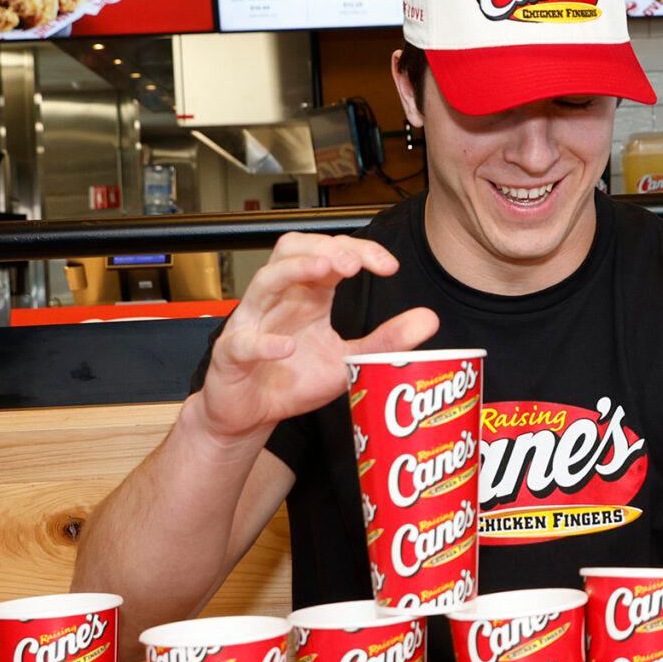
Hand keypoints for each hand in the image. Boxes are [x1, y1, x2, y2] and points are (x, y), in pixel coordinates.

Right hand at [186, 234, 437, 446]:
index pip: (330, 253)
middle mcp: (279, 300)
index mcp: (307, 295)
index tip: (388, 266)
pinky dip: (262, 342)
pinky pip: (242, 342)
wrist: (250, 414)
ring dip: (295, 270)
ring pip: (264, 280)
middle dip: (324, 247)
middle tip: (354, 262)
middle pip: (292, 249)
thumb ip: (386, 341)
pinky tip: (285, 347)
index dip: (359, 251)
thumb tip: (430, 319)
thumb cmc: (292, 380)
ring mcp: (252, 323)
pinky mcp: (232, 355)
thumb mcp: (348, 361)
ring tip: (325, 269)